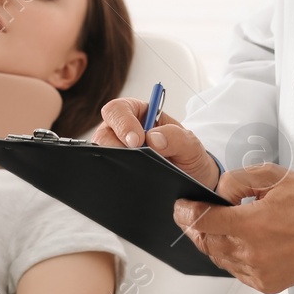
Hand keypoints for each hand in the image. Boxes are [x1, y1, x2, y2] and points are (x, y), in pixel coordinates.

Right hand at [93, 97, 220, 188]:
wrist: (192, 181)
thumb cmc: (189, 156)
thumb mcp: (191, 144)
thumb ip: (176, 137)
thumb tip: (152, 139)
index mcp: (138, 114)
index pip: (118, 109)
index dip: (122, 122)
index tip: (137, 140)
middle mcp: (122, 132)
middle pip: (103, 134)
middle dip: (115, 146)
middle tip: (133, 159)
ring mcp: (117, 153)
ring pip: (101, 155)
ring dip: (116, 163)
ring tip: (136, 173)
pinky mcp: (117, 172)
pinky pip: (107, 174)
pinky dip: (115, 178)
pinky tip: (130, 184)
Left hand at [172, 164, 293, 293]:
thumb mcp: (270, 175)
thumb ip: (235, 181)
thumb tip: (216, 196)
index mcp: (252, 224)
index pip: (203, 221)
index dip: (186, 213)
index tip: (180, 208)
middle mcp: (253, 253)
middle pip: (208, 242)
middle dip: (195, 228)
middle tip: (190, 217)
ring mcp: (260, 272)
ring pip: (220, 259)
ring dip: (213, 243)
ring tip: (213, 229)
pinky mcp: (268, 284)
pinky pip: (236, 272)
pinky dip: (231, 258)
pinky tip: (235, 244)